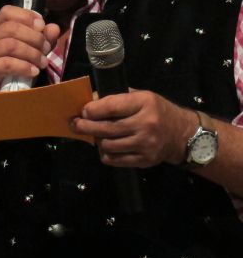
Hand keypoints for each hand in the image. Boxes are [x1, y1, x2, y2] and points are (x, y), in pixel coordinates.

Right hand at [0, 5, 59, 91]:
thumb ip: (43, 39)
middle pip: (11, 27)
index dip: (26, 16)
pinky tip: (33, 72)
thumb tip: (53, 28)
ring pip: (10, 44)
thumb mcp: (33, 52)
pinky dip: (23, 66)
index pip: (6, 12)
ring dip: (32, 53)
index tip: (42, 26)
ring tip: (42, 63)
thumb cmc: (15, 73)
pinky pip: (6, 63)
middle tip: (46, 49)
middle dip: (34, 37)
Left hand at [71, 90, 194, 167]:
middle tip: (75, 124)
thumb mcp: (141, 97)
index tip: (83, 111)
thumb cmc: (156, 111)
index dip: (91, 110)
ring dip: (96, 140)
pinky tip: (105, 147)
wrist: (182, 135)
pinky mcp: (144, 160)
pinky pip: (114, 160)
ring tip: (95, 135)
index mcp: (144, 103)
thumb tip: (88, 102)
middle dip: (85, 126)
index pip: (110, 107)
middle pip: (105, 128)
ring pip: (107, 145)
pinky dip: (105, 154)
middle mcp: (146, 124)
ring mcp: (145, 144)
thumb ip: (116, 98)